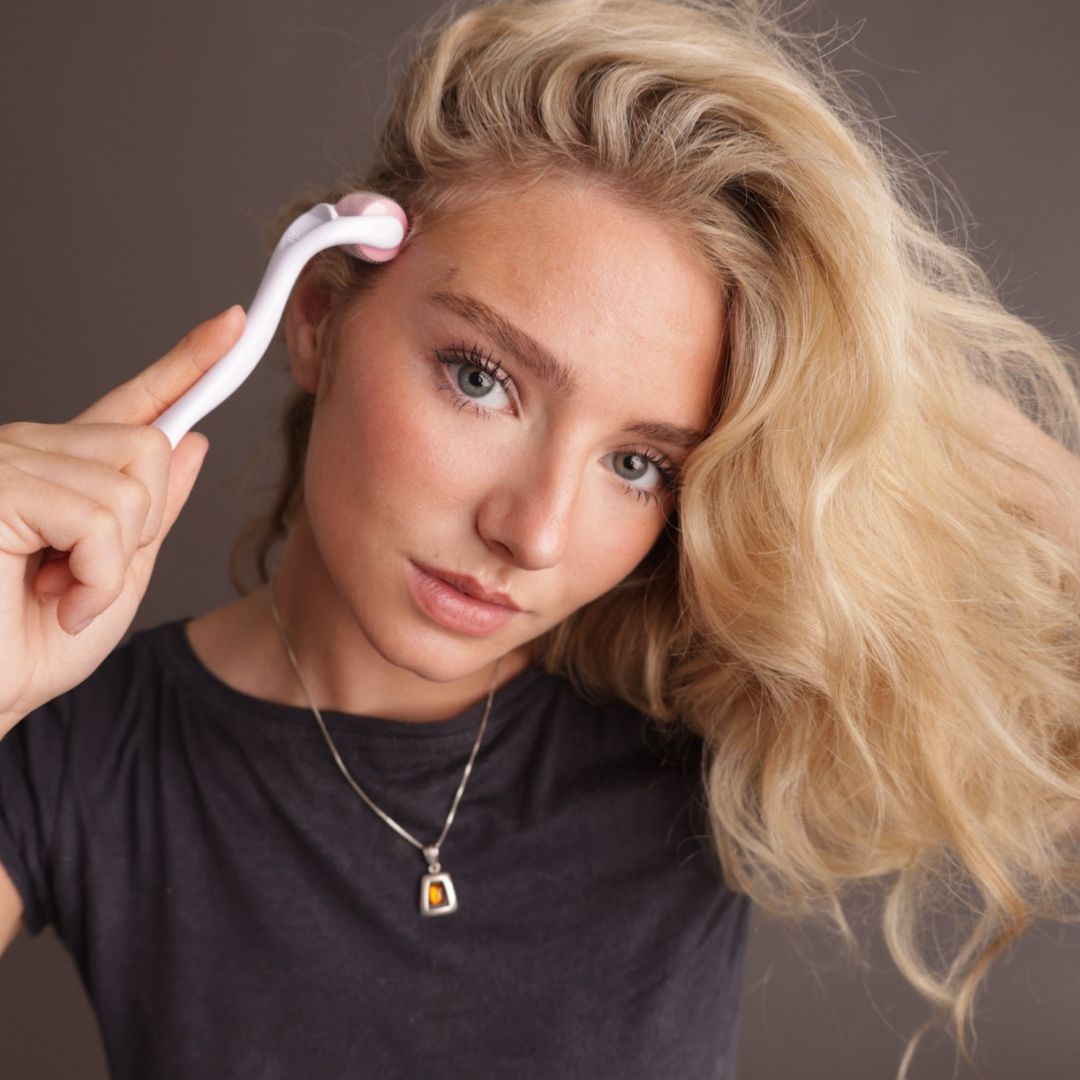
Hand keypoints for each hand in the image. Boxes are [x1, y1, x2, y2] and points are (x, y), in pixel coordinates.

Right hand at [0, 305, 245, 736]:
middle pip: (148, 446)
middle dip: (139, 527)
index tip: (232, 324)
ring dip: (111, 563)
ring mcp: (7, 460)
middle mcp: (31, 449)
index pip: (135, 404)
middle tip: (83, 577)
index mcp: (63, 468)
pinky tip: (53, 596)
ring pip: (130, 482)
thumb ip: (153, 510)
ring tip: (59, 593)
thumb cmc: (29, 646)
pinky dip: (93, 573)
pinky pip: (98, 515)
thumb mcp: (118, 576)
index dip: (186, 362)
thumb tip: (191, 439)